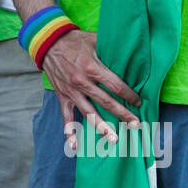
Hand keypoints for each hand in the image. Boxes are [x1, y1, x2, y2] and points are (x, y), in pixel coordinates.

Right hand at [41, 29, 140, 143]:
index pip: (116, 86)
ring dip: (102, 128)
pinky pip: (66, 117)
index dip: (130, 95)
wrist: (48, 42)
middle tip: (136, 125)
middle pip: (106, 103)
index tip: (139, 102)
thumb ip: (111, 49)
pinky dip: (69, 133)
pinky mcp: (63, 96)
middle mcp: (82, 82)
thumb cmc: (75, 40)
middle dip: (123, 114)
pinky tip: (75, 147)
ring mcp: (72, 92)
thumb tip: (132, 52)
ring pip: (89, 113)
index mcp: (92, 68)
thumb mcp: (95, 40)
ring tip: (114, 140)